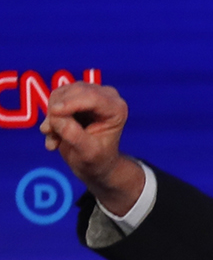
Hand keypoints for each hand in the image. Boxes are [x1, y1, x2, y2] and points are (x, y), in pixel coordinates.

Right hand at [40, 81, 144, 214]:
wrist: (98, 167)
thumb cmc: (98, 162)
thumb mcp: (87, 153)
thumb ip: (73, 135)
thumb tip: (58, 119)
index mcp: (116, 107)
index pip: (89, 96)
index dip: (68, 105)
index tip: (53, 117)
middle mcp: (106, 97)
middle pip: (70, 92)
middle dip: (57, 113)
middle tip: (51, 133)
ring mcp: (90, 95)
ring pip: (58, 94)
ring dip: (51, 117)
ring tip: (54, 139)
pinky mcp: (76, 97)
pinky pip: (53, 100)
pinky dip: (50, 118)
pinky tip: (53, 137)